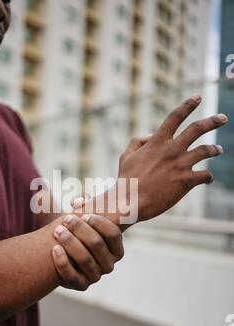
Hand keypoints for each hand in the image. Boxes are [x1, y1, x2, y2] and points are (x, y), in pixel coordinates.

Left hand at [52, 214, 123, 290]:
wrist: (63, 254)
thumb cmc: (77, 233)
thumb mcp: (84, 220)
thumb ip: (84, 209)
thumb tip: (78, 202)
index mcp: (116, 249)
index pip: (113, 234)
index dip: (99, 223)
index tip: (85, 214)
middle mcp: (109, 264)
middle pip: (97, 244)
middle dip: (80, 229)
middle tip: (66, 219)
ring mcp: (96, 276)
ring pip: (85, 259)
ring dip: (70, 243)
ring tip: (58, 230)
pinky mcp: (81, 285)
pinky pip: (72, 276)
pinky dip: (63, 262)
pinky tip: (55, 249)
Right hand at [118, 96, 227, 223]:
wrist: (130, 202)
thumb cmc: (126, 181)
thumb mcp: (126, 156)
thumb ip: (138, 141)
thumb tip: (150, 136)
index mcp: (157, 141)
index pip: (175, 117)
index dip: (188, 105)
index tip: (197, 97)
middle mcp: (172, 149)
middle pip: (197, 129)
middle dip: (212, 121)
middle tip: (223, 118)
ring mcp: (181, 164)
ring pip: (205, 150)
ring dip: (214, 149)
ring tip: (218, 150)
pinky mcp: (186, 181)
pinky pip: (205, 175)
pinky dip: (209, 177)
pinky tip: (208, 179)